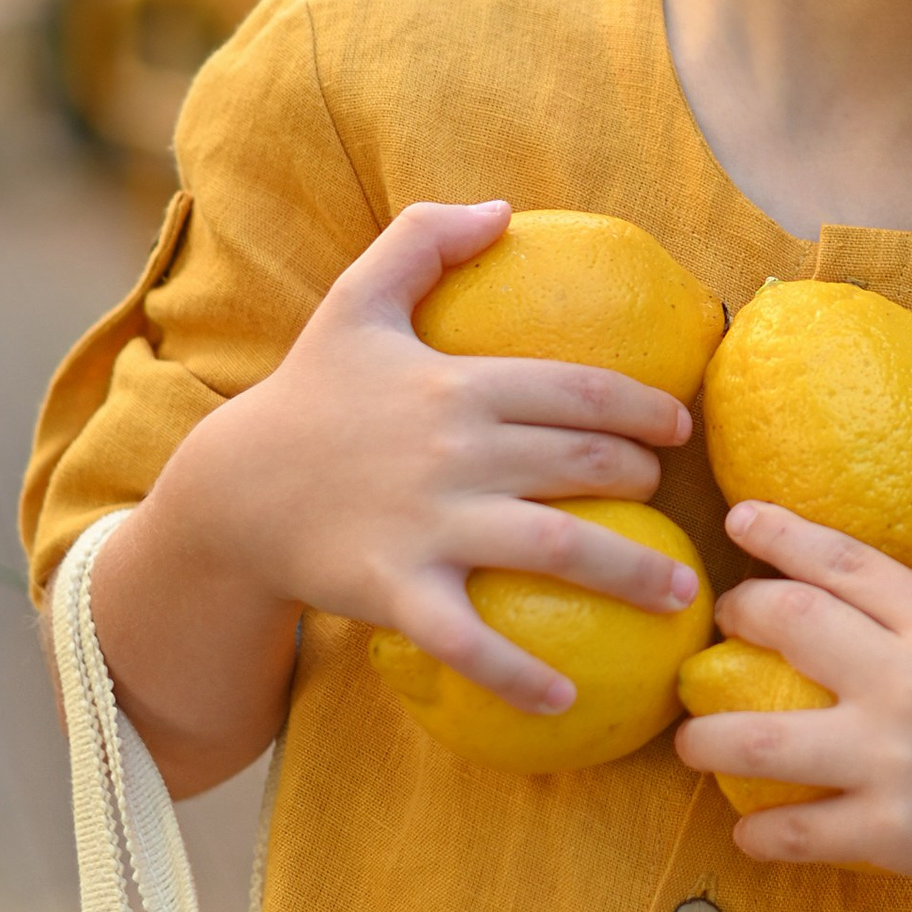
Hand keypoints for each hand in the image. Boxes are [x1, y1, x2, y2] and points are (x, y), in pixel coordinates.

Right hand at [90, 200, 697, 775]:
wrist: (231, 491)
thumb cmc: (308, 397)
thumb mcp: (356, 302)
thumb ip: (422, 240)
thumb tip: (501, 208)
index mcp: (458, 383)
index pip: (579, 389)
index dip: (642, 408)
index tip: (678, 431)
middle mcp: (456, 451)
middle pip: (584, 464)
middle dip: (645, 483)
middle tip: (675, 505)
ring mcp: (429, 523)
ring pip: (557, 548)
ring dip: (632, 575)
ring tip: (680, 598)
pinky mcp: (398, 590)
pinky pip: (470, 641)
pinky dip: (520, 677)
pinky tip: (568, 703)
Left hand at [673, 498, 911, 911]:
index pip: (844, 563)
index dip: (782, 535)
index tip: (739, 520)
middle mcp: (911, 683)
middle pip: (788, 625)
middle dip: (736, 618)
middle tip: (718, 627)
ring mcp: (897, 760)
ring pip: (763, 739)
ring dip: (707, 737)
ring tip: (689, 740)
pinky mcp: (894, 834)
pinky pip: (797, 830)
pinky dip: (758, 831)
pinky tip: (744, 827)